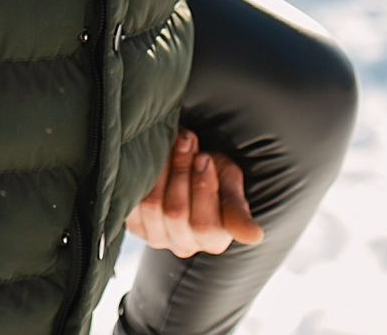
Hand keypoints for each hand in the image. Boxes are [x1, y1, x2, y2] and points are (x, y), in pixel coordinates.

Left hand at [125, 129, 263, 257]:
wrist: (186, 165)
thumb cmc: (213, 173)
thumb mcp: (229, 184)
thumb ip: (237, 209)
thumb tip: (254, 236)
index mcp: (213, 241)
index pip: (205, 226)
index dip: (202, 189)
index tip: (204, 157)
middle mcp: (184, 245)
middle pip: (176, 214)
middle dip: (181, 171)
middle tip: (186, 141)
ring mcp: (157, 238)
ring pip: (153, 207)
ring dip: (162, 169)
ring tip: (171, 142)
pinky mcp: (135, 225)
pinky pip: (133, 202)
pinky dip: (142, 175)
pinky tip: (153, 155)